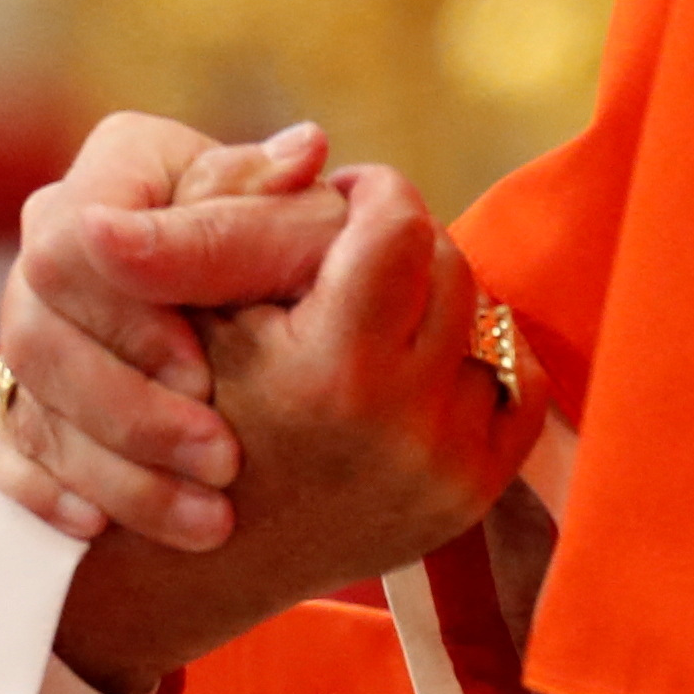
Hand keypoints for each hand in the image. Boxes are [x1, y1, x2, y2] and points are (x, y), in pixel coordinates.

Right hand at [0, 114, 347, 548]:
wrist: (282, 352)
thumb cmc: (301, 270)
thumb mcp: (303, 232)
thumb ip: (285, 207)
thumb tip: (303, 152)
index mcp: (120, 169)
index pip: (71, 241)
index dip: (129, 315)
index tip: (203, 372)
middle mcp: (57, 238)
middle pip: (35, 328)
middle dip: (128, 406)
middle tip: (221, 458)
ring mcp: (28, 322)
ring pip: (24, 398)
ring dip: (113, 466)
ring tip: (209, 519)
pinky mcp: (14, 401)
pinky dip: (43, 492)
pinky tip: (104, 528)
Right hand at [47, 168, 541, 693]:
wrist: (197, 554)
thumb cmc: (177, 405)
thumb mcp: (187, 303)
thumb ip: (243, 211)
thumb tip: (311, 139)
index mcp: (334, 373)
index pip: (401, 222)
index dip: (367, 193)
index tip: (331, 204)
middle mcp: (405, 429)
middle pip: (449, 264)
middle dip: (400, 244)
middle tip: (345, 258)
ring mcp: (445, 470)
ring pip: (485, 319)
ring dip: (433, 303)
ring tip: (367, 314)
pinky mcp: (470, 498)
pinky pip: (515, 384)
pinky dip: (471, 361)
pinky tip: (408, 363)